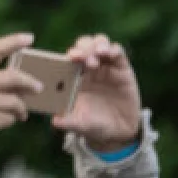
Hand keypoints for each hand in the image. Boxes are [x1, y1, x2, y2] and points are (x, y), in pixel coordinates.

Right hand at [0, 33, 41, 144]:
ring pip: (16, 102)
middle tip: (38, 88)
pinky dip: (8, 122)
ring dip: (20, 110)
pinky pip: (9, 119)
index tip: (29, 38)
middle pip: (15, 77)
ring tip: (19, 115)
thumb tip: (12, 85)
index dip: (13, 41)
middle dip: (30, 83)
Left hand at [52, 34, 141, 151]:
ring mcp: (106, 66)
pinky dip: (114, 49)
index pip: (70, 57)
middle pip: (84, 46)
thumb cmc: (93, 125)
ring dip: (97, 45)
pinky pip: (118, 53)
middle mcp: (89, 68)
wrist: (117, 133)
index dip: (69, 54)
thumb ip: (68, 122)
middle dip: (83, 47)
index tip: (70, 57)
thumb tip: (55, 121)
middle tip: (82, 56)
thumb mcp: (80, 124)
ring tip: (98, 54)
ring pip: (99, 44)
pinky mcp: (123, 69)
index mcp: (74, 76)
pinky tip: (110, 53)